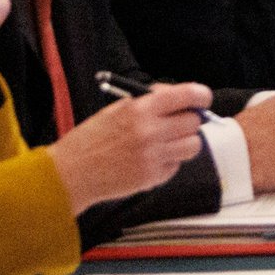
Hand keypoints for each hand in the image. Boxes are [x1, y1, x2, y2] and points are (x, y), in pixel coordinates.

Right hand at [51, 82, 207, 213]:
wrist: (72, 172)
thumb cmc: (92, 138)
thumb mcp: (118, 109)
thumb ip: (150, 102)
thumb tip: (178, 98)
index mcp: (142, 109)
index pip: (187, 96)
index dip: (201, 96)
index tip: (202, 100)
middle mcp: (151, 132)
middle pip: (193, 122)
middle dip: (189, 121)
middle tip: (178, 123)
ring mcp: (153, 157)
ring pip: (192, 146)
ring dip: (184, 142)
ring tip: (168, 142)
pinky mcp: (152, 178)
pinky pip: (176, 166)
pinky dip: (170, 162)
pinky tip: (152, 159)